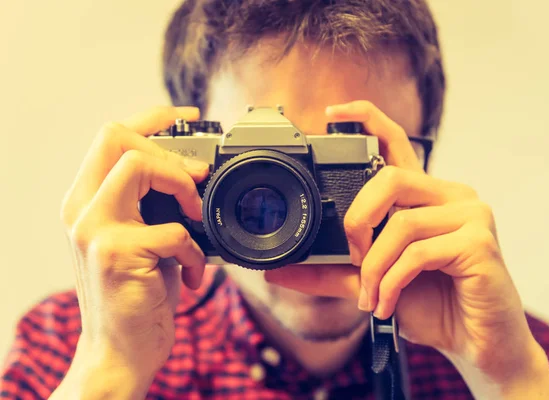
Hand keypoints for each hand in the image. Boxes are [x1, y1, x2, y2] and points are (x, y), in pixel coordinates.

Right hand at [58, 107, 207, 389]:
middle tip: (197, 181)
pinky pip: (173, 229)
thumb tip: (192, 172)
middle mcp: (82, 209)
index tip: (188, 116)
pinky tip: (196, 273)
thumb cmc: (138, 293)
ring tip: (196, 221)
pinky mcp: (116, 254)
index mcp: (88, 201)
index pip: (111, 134)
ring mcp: (94, 230)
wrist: (121, 351)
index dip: (152, 116)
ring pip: (138, 166)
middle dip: (169, 152)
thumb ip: (152, 205)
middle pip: (118, 137)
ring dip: (182, 188)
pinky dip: (197, 251)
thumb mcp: (142, 239)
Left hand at [265, 101, 548, 397]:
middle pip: (391, 179)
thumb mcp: (372, 282)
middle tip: (353, 257)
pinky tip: (389, 305)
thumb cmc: (431, 305)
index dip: (368, 119)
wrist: (476, 344)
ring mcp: (471, 215)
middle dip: (358, 220)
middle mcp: (452, 195)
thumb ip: (329, 272)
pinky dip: (393, 282)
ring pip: (401, 222)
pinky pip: (418, 253)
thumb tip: (276, 271)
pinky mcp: (480, 243)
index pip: (398, 143)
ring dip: (375, 267)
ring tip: (372, 297)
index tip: (332, 112)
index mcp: (427, 196)